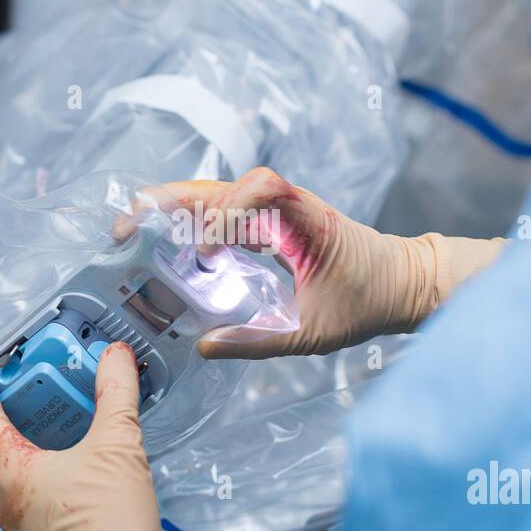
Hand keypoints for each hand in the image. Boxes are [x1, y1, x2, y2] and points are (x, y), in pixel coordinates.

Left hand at [0, 344, 226, 530]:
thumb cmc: (111, 524)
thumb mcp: (119, 445)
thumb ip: (117, 393)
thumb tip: (116, 357)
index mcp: (12, 470)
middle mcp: (4, 497)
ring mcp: (16, 522)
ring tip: (20, 427)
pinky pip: (10, 496)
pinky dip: (15, 471)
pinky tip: (48, 468)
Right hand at [161, 167, 503, 358]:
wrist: (402, 283)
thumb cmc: (368, 301)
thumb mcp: (315, 332)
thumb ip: (259, 341)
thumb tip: (206, 346)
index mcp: (305, 218)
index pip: (260, 187)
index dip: (226, 210)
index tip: (208, 252)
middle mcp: (286, 205)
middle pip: (222, 184)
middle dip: (171, 200)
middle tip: (128, 225)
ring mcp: (275, 211)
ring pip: (216, 194)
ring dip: (176, 208)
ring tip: (135, 230)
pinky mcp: (268, 222)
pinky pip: (224, 212)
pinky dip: (194, 223)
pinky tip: (169, 244)